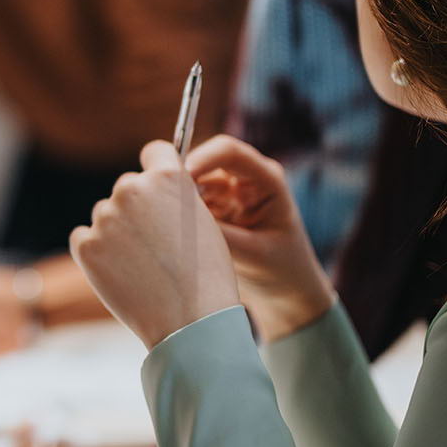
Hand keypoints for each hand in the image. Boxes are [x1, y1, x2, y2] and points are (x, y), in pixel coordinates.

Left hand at [69, 141, 240, 349]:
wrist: (190, 321)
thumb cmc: (205, 276)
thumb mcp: (203, 222)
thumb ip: (175, 197)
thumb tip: (153, 189)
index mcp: (168, 177)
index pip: (154, 151)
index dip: (157, 168)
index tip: (157, 187)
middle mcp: (133, 188)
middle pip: (128, 189)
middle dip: (137, 210)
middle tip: (155, 246)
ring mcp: (105, 216)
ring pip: (106, 216)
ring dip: (117, 234)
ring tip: (143, 266)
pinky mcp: (85, 244)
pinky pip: (85, 239)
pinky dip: (97, 253)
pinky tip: (121, 273)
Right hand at [186, 135, 334, 339]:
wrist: (286, 294)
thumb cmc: (282, 271)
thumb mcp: (253, 253)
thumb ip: (217, 232)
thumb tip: (175, 213)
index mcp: (266, 179)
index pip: (229, 152)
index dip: (200, 158)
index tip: (178, 178)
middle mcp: (243, 178)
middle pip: (202, 161)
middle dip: (180, 179)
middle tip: (161, 205)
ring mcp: (225, 193)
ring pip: (188, 182)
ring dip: (175, 198)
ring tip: (168, 226)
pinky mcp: (210, 209)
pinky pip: (185, 202)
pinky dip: (174, 213)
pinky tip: (170, 232)